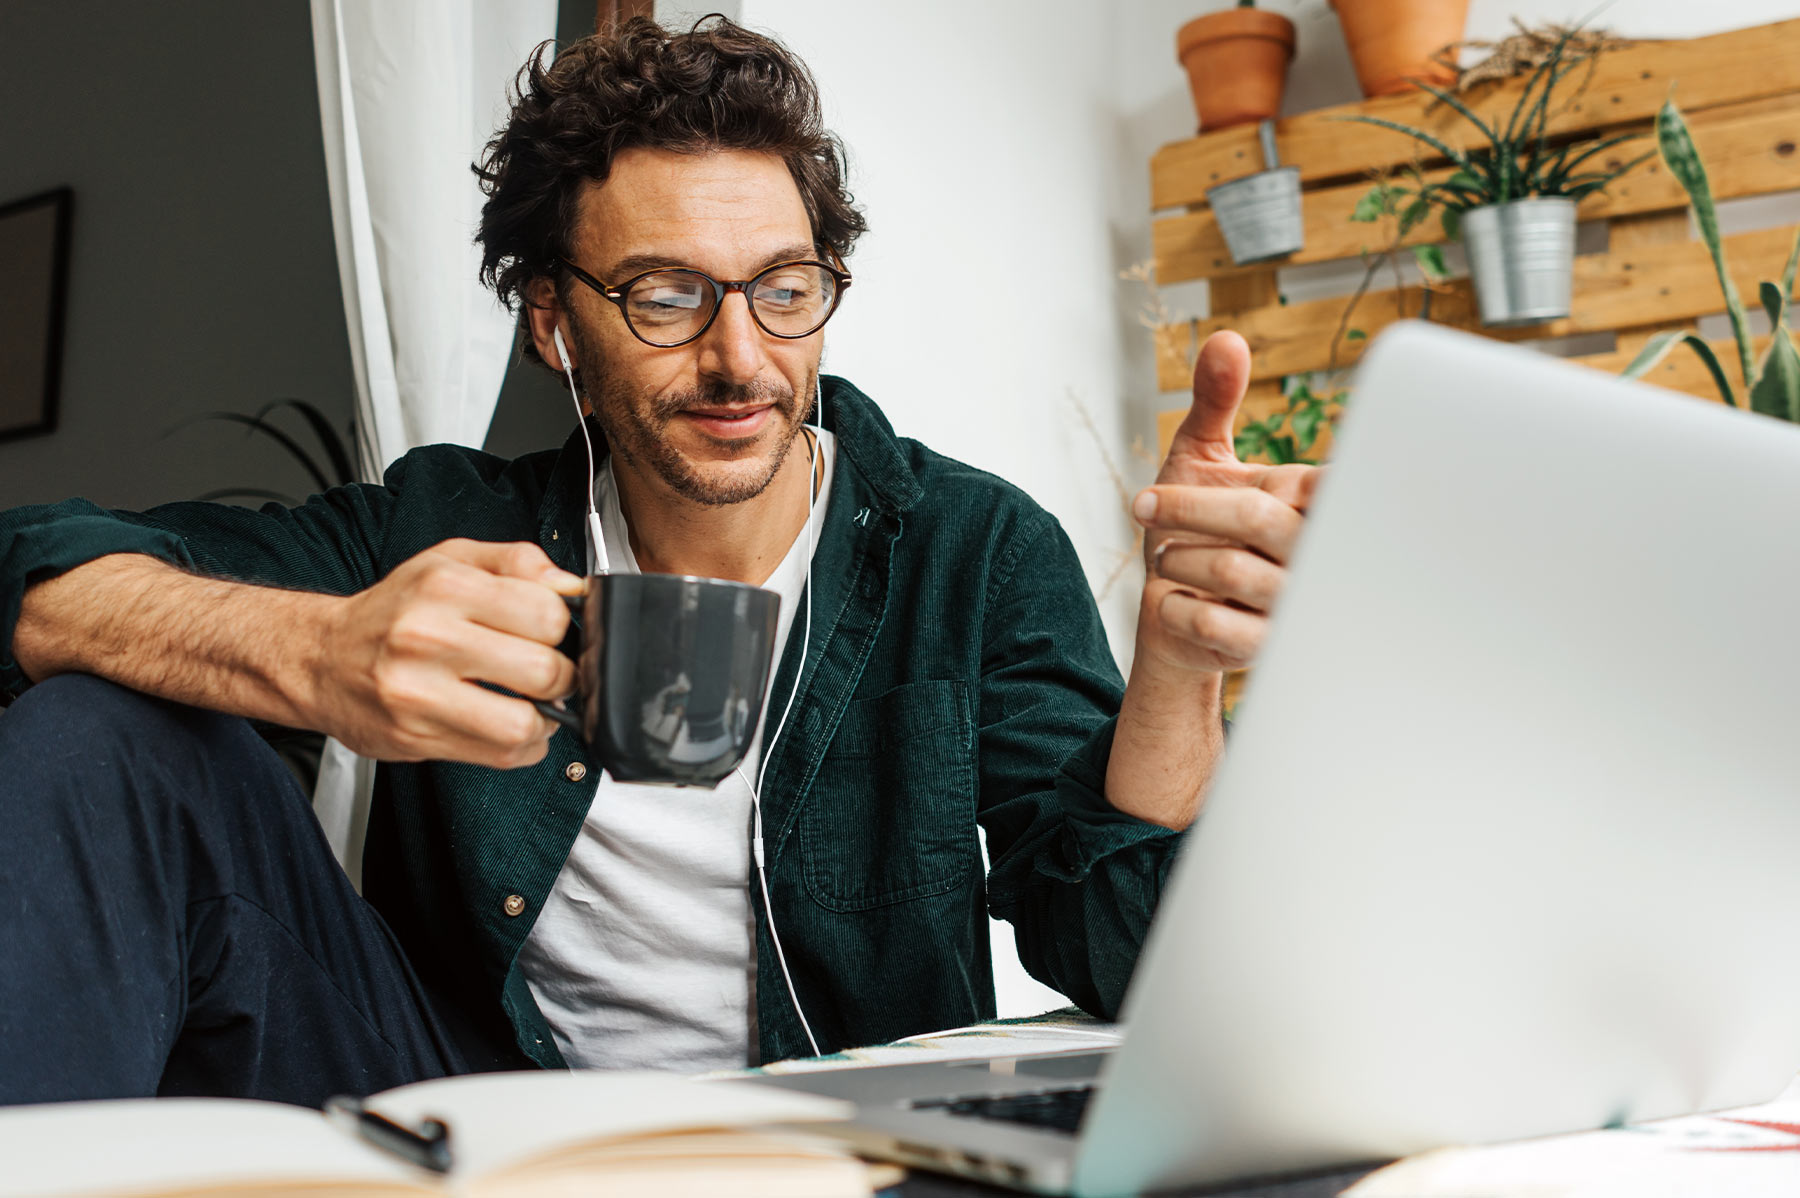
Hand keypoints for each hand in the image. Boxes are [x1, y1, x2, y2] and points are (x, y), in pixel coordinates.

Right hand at [315, 539, 583, 768]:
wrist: (320, 658)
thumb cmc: (393, 611)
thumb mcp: (450, 561)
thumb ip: (518, 563)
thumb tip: (572, 587)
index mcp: (445, 587)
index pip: (547, 613)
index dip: (563, 627)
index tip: (553, 634)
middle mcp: (428, 638)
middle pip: (543, 671)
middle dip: (561, 676)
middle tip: (548, 672)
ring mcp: (419, 693)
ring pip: (522, 724)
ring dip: (544, 719)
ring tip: (531, 704)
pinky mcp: (415, 737)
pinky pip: (498, 755)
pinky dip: (520, 745)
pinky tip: (507, 723)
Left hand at [1133, 331, 1321, 674]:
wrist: (1180, 617)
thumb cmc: (1202, 530)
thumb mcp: (1203, 459)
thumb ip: (1216, 400)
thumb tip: (1226, 339)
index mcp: (1313, 503)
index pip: (1314, 479)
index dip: (1240, 480)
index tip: (1182, 489)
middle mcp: (1315, 554)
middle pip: (1255, 517)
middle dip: (1184, 509)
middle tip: (1143, 508)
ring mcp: (1294, 605)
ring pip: (1227, 570)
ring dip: (1174, 558)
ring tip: (1167, 557)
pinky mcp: (1265, 651)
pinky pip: (1207, 622)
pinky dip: (1171, 606)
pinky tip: (1174, 601)